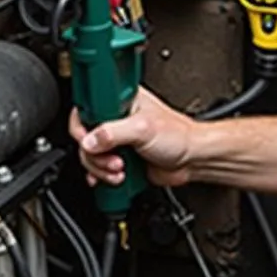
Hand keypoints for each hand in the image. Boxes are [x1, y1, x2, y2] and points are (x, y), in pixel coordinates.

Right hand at [69, 87, 194, 187]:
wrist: (192, 159)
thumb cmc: (178, 136)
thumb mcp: (143, 129)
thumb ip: (112, 133)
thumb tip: (89, 141)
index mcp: (122, 99)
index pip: (88, 107)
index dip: (84, 126)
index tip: (90, 139)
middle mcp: (116, 117)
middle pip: (85, 135)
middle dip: (95, 153)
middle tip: (114, 159)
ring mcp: (117, 138)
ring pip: (90, 154)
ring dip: (101, 167)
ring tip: (120, 170)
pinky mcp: (119, 156)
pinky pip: (98, 166)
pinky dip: (101, 175)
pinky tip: (112, 177)